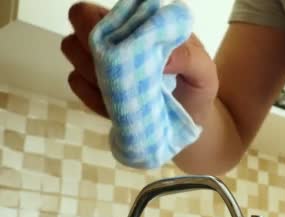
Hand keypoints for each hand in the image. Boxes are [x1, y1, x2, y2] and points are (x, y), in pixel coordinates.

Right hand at [61, 2, 218, 123]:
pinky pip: (76, 86)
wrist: (187, 126)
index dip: (97, 28)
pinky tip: (120, 105)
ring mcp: (101, 64)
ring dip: (94, 75)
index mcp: (138, 26)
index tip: (119, 51)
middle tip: (121, 74)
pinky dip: (94, 97)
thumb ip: (190, 59)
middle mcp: (115, 39)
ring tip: (126, 91)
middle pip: (76, 32)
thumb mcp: (204, 75)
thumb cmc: (196, 91)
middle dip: (93, 54)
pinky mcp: (94, 90)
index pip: (95, 13)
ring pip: (72, 56)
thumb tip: (161, 57)